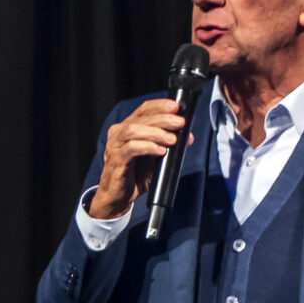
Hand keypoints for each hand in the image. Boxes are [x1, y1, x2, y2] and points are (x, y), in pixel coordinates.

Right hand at [87, 98, 192, 222]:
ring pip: (134, 130)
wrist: (119, 197)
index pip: (143, 109)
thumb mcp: (155, 156)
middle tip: (180, 123)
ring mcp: (115, 146)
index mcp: (127, 128)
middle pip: (141, 119)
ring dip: (156, 133)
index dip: (159, 105)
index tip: (176, 107)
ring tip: (172, 139)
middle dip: (163, 119)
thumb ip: (168, 143)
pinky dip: (148, 147)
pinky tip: (160, 150)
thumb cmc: (135, 175)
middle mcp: (119, 134)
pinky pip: (131, 149)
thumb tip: (188, 136)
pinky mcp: (116, 160)